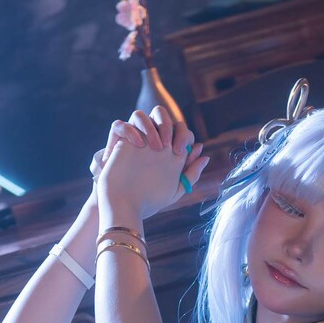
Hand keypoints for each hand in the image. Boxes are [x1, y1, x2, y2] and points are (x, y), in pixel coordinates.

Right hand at [95, 105, 207, 221]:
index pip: (180, 131)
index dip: (184, 136)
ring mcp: (134, 141)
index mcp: (167, 151)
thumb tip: (205, 156)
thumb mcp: (175, 190)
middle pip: (162, 116)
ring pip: (140, 116)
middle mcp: (151, 142)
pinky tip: (138, 146)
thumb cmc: (150, 201)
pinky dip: (130, 131)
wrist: (124, 206)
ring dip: (151, 126)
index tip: (182, 153)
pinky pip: (121, 126)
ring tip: (156, 148)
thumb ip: (191, 174)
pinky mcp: (118, 144)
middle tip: (171, 147)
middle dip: (169, 126)